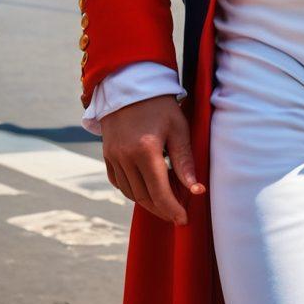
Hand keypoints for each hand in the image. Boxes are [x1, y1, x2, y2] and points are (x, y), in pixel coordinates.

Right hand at [101, 95, 204, 224]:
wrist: (130, 84)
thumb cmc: (160, 104)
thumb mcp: (178, 128)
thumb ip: (185, 161)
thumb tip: (196, 190)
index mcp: (146, 150)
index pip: (159, 192)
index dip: (173, 209)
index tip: (184, 219)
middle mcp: (126, 157)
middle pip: (144, 197)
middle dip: (162, 209)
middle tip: (178, 214)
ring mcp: (113, 157)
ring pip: (130, 193)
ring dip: (148, 202)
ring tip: (166, 201)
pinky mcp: (107, 155)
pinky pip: (119, 182)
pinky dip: (133, 190)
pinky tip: (147, 188)